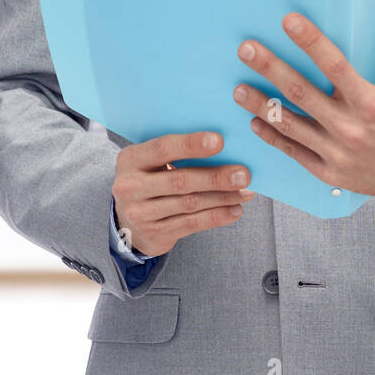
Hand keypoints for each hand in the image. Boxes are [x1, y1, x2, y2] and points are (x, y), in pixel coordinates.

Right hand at [111, 131, 254, 257]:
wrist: (128, 221)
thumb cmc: (150, 179)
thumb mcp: (150, 162)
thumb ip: (175, 152)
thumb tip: (224, 146)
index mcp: (131, 159)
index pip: (163, 148)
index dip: (191, 145)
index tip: (220, 141)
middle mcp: (131, 186)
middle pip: (180, 180)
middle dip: (216, 177)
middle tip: (244, 174)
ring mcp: (141, 213)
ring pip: (189, 204)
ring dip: (222, 198)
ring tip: (246, 192)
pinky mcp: (155, 233)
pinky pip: (191, 224)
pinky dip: (216, 216)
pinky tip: (235, 210)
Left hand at [232, 0, 374, 202]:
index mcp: (370, 102)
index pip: (334, 65)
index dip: (310, 41)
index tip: (288, 21)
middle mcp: (350, 127)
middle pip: (301, 92)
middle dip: (270, 68)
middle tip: (246, 49)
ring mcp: (336, 152)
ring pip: (289, 124)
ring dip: (260, 104)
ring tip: (237, 88)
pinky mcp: (328, 172)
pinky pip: (293, 151)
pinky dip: (272, 136)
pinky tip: (254, 121)